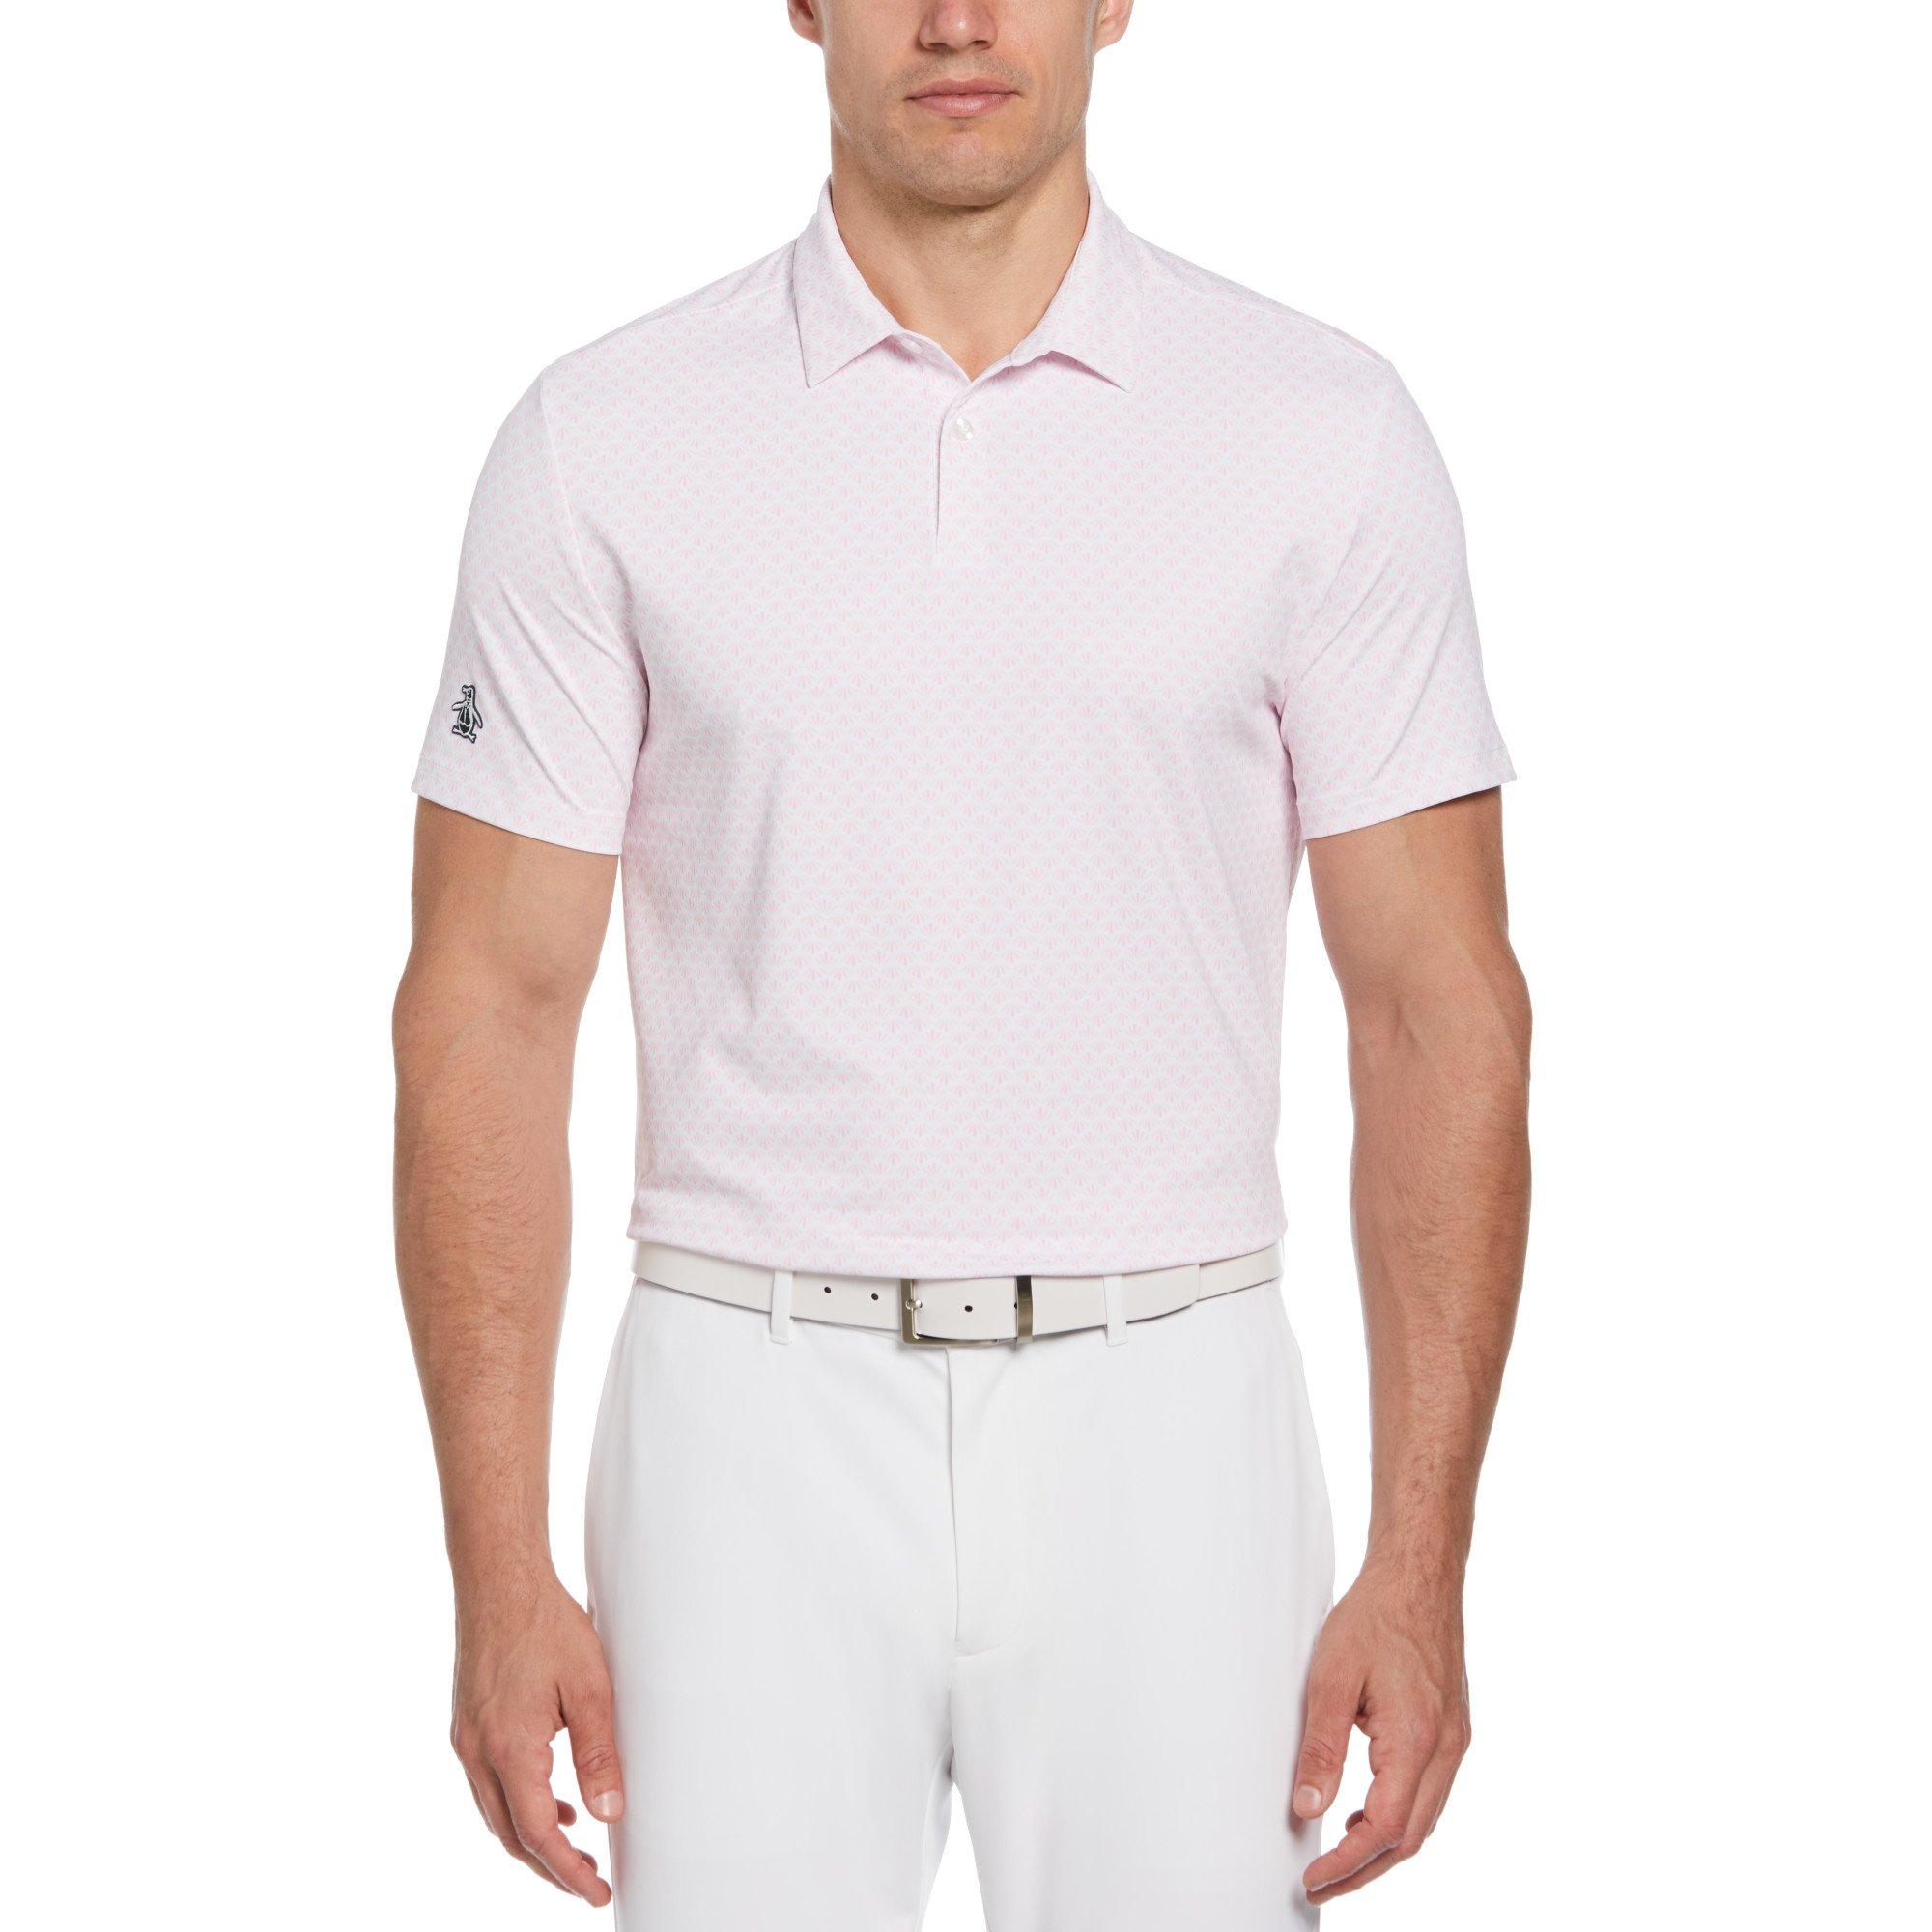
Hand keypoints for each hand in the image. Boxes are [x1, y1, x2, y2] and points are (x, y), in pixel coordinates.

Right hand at [451, 1574, 625, 1904]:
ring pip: (496, 1812)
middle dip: (549, 1866)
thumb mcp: (588, 1687)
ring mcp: (466, 1738)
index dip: (568, 1871)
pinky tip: (549, 1796)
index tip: (595, 1892)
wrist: (498, 1579)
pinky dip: (517, 1804)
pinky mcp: (466, 1723)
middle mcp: (477, 1752)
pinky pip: (488, 1784)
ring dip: (532, 1836)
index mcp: (509, 1749)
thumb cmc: (544, 1623)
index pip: (538, 1835)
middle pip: (511, 1835)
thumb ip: (599, 1754)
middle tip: (587, 1880)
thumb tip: (610, 1813)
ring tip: (573, 1845)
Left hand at [1292, 1553, 1471, 1901]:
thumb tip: (1308, 1807)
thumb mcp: (1331, 1677)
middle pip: (1410, 1837)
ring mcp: (1455, 1740)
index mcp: (1416, 1738)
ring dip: (1384, 1846)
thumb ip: (1321, 1748)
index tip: (1314, 1879)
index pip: (1385, 1829)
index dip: (1348, 1863)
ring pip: (1424, 1819)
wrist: (1419, 1577)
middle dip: (1365, 1869)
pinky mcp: (1454, 1730)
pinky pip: (1431, 1792)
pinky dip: (1400, 1815)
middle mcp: (1446, 1748)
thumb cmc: (1376, 1616)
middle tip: (1321, 1882)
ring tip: (1339, 1857)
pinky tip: (1369, 1812)